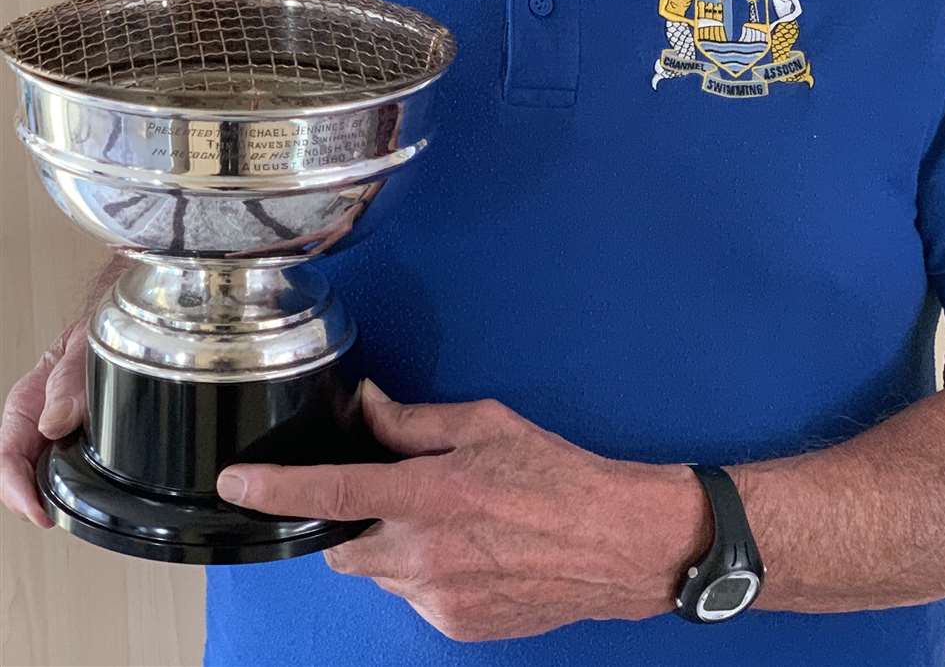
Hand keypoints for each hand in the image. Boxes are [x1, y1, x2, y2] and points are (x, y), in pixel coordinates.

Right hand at [1, 318, 88, 528]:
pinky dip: (63, 489)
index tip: (36, 509)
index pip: (6, 455)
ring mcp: (51, 436)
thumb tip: (54, 422)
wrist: (119, 328)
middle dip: (27, 503)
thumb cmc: (96, 335)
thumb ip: (69, 381)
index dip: (16, 488)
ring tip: (63, 514)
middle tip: (52, 519)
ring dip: (44, 499)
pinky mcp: (71, 443)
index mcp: (28, 402)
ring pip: (35, 479)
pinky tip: (77, 497)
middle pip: (14, 477)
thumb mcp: (84, 348)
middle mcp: (35, 423)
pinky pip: (58, 472)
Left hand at [216, 383, 710, 642]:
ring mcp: (438, 598)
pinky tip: (471, 553)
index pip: (332, 495)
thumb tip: (368, 406)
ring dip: (395, 550)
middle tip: (400, 499)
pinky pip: (415, 598)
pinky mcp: (455, 627)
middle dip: (353, 526)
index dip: (276, 491)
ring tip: (455, 525)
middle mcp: (424, 554)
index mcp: (428, 494)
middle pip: (344, 550)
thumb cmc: (558, 476)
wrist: (615, 544)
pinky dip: (426, 575)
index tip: (238, 483)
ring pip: (382, 576)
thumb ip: (415, 421)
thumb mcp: (486, 424)